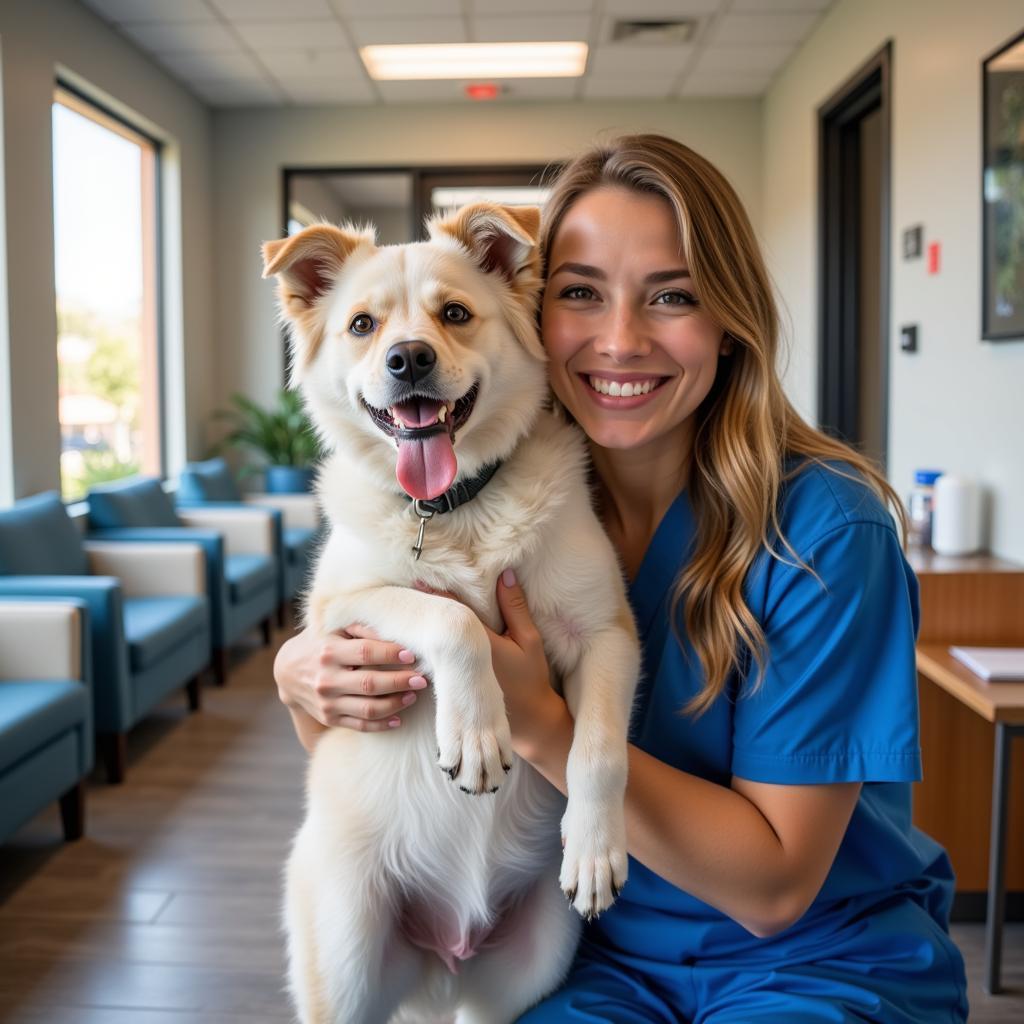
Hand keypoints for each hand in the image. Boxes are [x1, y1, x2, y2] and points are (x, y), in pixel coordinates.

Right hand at [273, 622, 427, 731]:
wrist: (288, 670)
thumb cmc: (321, 643)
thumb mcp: (335, 628)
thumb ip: (362, 628)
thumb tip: (394, 636)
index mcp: (329, 651)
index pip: (365, 652)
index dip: (390, 654)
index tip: (412, 655)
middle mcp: (326, 679)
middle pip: (370, 684)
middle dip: (400, 682)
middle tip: (422, 679)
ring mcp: (327, 702)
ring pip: (368, 709)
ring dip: (396, 704)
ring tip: (413, 695)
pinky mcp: (329, 718)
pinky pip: (360, 725)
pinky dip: (381, 724)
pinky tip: (398, 718)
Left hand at [416, 570, 569, 757]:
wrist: (529, 720)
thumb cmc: (531, 677)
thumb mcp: (529, 640)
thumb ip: (515, 607)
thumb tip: (504, 574)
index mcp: (479, 647)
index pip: (454, 616)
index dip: (438, 597)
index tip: (420, 581)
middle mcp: (460, 663)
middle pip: (436, 632)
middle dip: (421, 614)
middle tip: (401, 593)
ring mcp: (453, 679)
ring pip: (430, 649)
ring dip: (418, 632)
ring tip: (399, 613)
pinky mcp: (451, 688)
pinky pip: (433, 663)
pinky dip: (425, 648)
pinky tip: (414, 638)